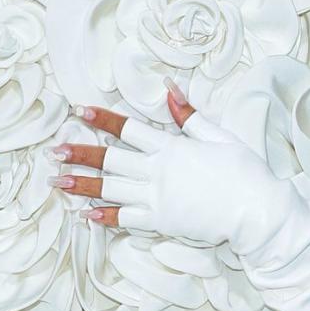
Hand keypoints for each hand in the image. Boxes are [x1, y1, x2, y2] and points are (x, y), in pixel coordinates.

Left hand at [52, 80, 301, 252]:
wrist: (256, 211)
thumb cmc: (243, 170)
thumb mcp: (218, 135)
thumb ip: (189, 115)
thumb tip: (169, 88)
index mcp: (171, 147)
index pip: (128, 129)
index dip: (101, 119)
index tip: (78, 111)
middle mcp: (157, 171)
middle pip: (110, 160)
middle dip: (79, 154)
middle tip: (53, 151)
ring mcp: (157, 198)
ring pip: (110, 190)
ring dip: (82, 186)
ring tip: (56, 182)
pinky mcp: (161, 222)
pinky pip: (126, 220)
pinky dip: (105, 217)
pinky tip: (85, 215)